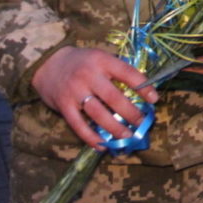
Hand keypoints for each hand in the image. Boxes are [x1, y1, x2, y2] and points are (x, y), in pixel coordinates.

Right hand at [31, 46, 158, 150]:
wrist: (48, 63)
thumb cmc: (81, 62)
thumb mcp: (100, 57)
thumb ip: (116, 70)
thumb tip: (141, 90)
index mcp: (101, 61)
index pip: (127, 73)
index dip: (143, 87)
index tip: (154, 99)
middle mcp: (88, 76)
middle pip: (113, 97)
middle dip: (131, 113)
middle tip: (142, 123)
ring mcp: (75, 92)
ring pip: (98, 114)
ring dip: (115, 128)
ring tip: (127, 137)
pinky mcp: (64, 106)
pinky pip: (79, 125)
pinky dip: (91, 137)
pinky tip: (103, 145)